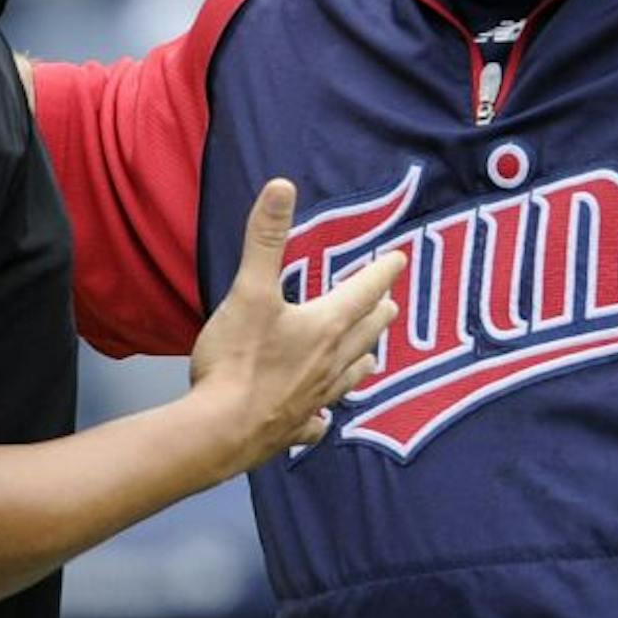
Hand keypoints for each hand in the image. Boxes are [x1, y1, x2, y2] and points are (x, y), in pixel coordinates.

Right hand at [189, 179, 404, 464]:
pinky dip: (322, 418)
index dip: (381, 273)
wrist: (220, 430)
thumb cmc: (238, 359)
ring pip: (349, 377)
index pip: (363, 292)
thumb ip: (267, 238)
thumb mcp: (250, 290)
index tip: (398, 260)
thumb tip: (282, 186)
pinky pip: (316, 422)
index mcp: (325, 327)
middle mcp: (330, 364)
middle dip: (377, 316)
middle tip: (390, 305)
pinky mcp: (294, 428)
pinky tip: (322, 422)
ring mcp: (315, 400)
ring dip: (362, 362)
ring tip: (371, 359)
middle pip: (364, 334)